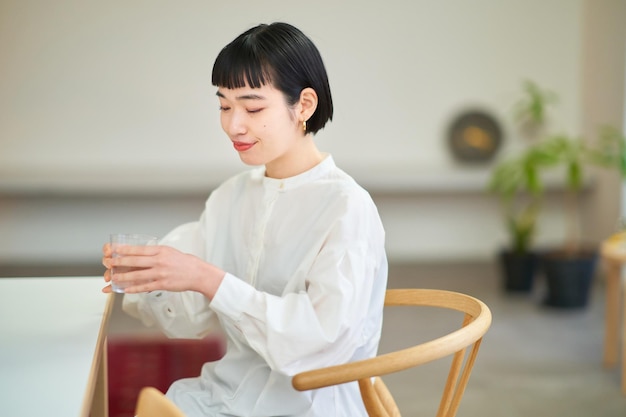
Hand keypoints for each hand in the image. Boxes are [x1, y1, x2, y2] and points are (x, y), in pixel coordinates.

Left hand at [101, 243, 224, 298]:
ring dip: (123, 277)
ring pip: (137, 275)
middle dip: (120, 262)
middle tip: (109, 263)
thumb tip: (139, 254)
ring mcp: (161, 273)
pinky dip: (134, 288)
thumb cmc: (184, 262)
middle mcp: (159, 261)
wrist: (198, 273)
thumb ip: (155, 253)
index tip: (114, 250)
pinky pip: (145, 286)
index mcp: (161, 250)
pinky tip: (126, 289)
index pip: (139, 249)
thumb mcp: (169, 252)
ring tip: (113, 278)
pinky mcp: (163, 284)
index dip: (124, 250)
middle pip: (135, 261)